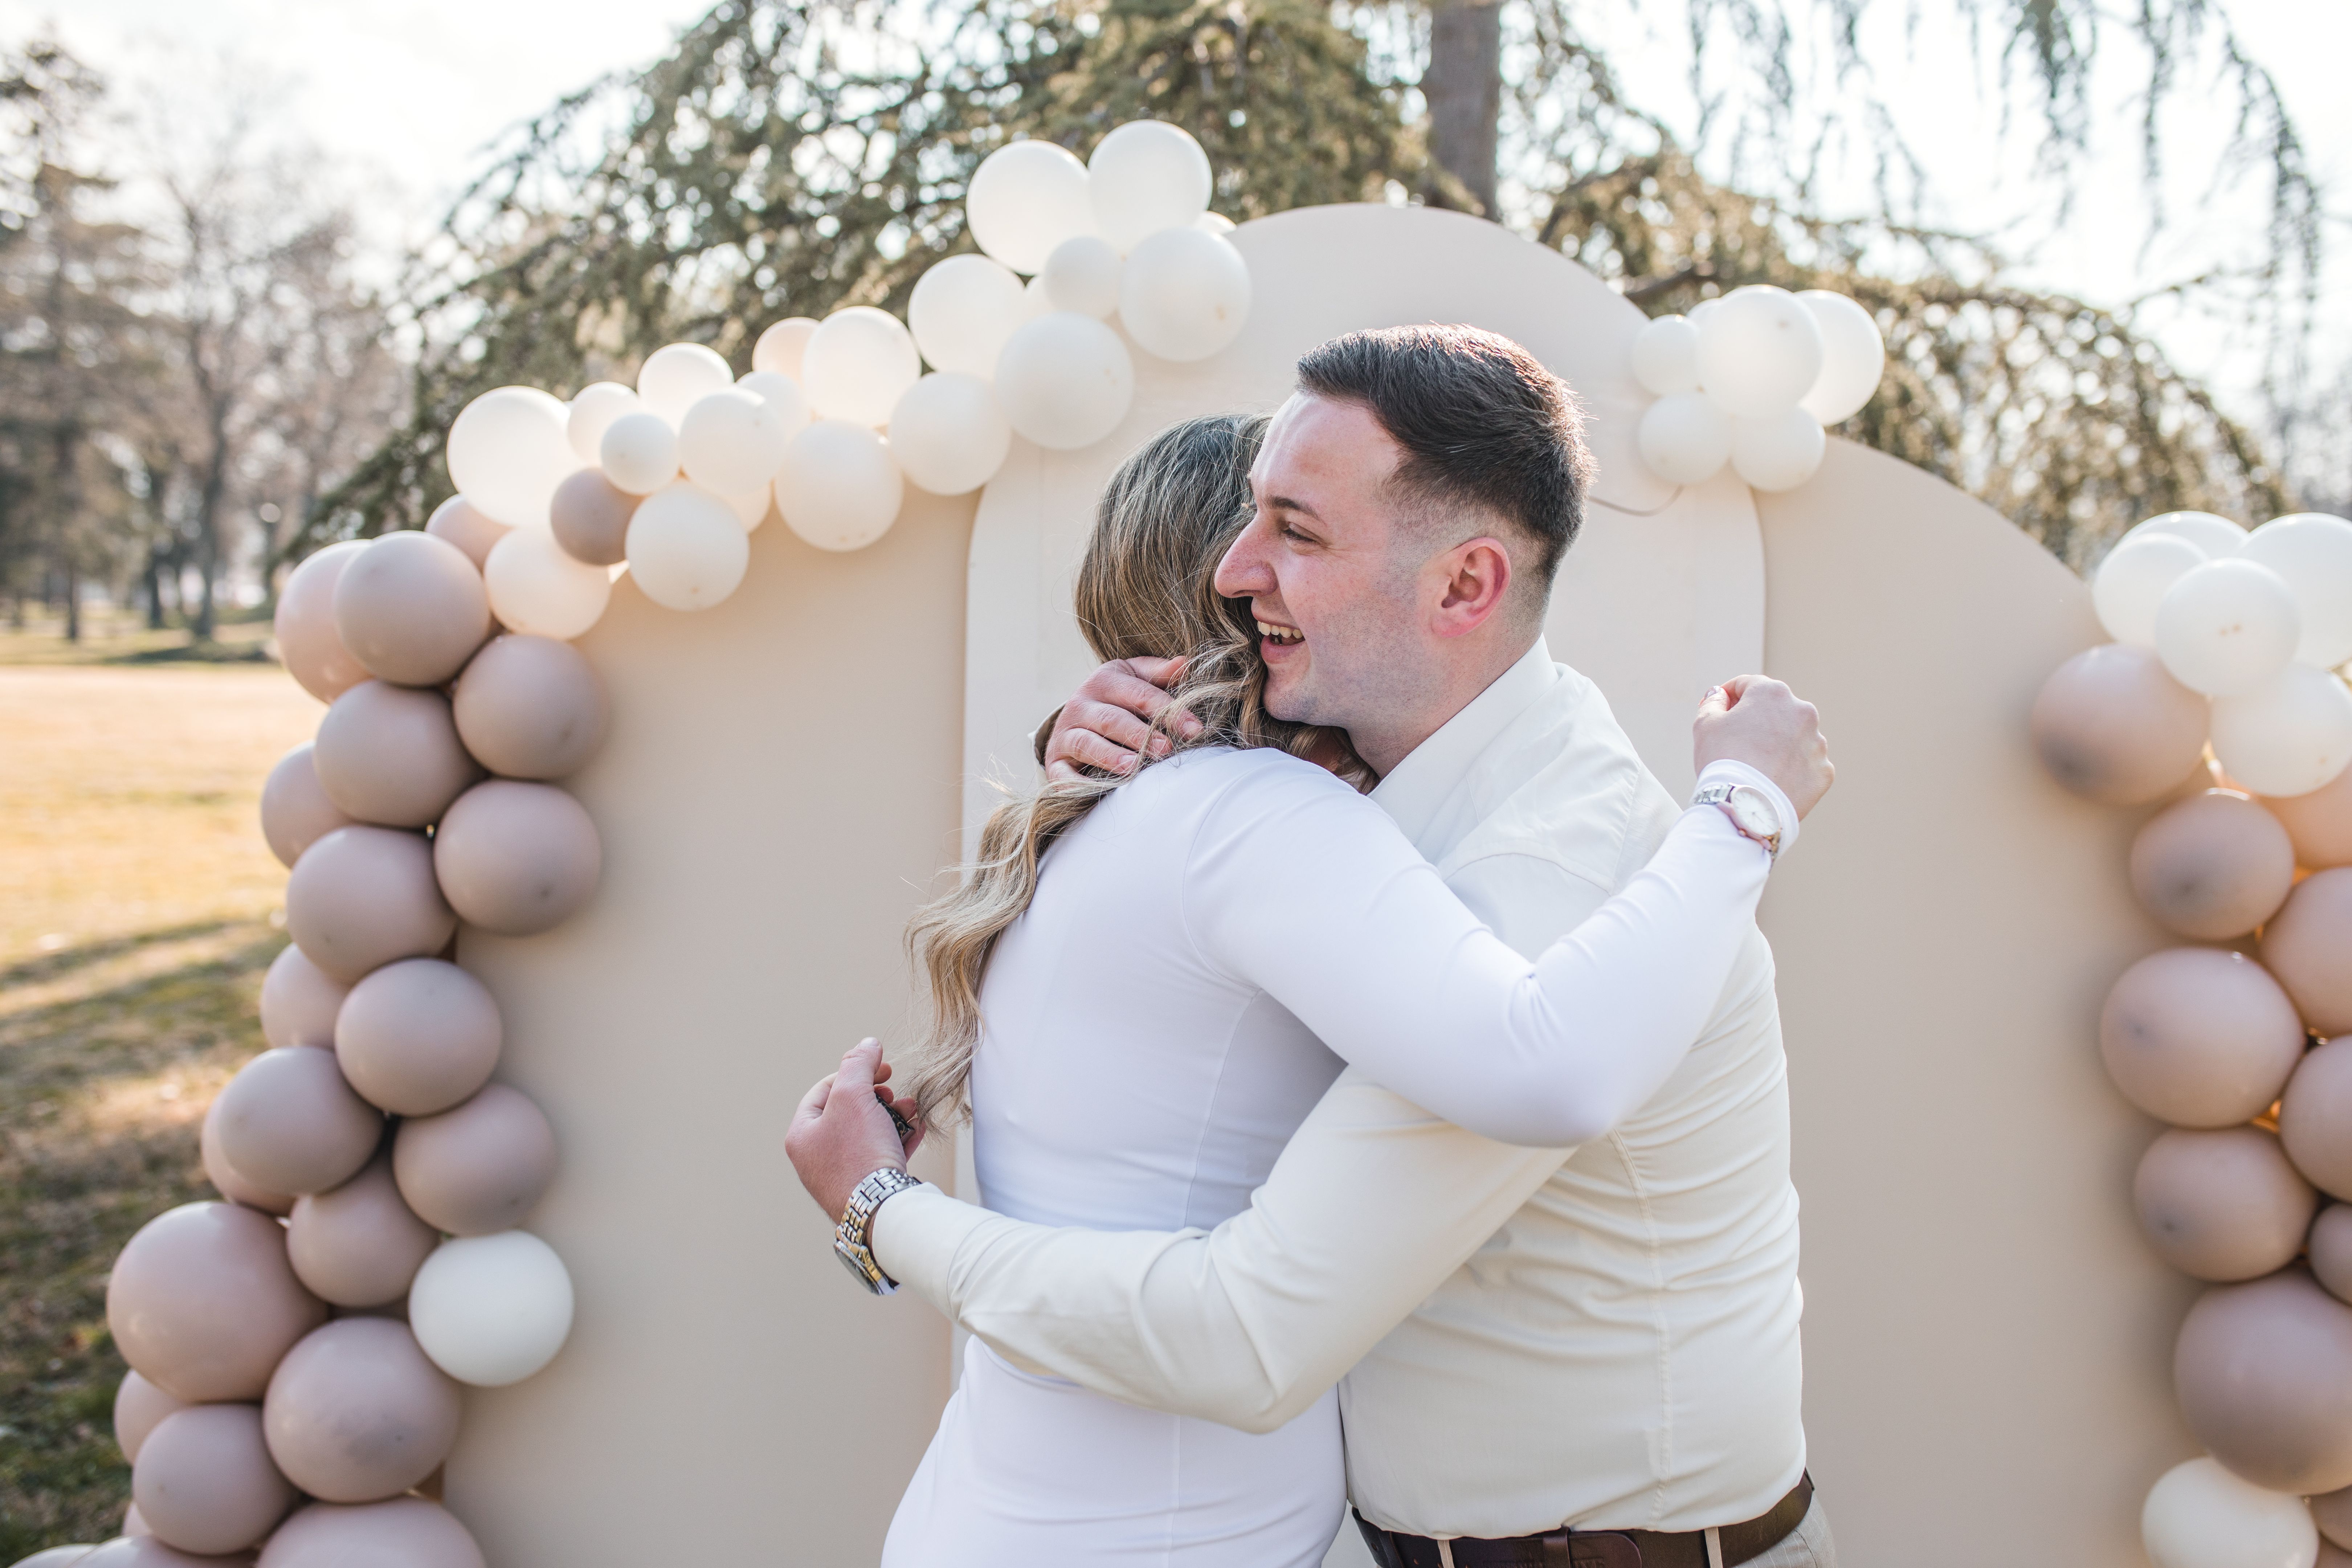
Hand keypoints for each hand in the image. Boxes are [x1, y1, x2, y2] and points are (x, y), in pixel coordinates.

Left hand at [785, 1038, 925, 1220]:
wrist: (881, 1209)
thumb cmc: (858, 1152)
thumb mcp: (854, 1095)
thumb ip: (858, 1064)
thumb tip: (867, 1044)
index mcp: (802, 1135)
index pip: (825, 1090)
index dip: (855, 1073)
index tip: (883, 1068)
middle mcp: (815, 1157)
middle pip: (848, 1112)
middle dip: (878, 1097)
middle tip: (894, 1094)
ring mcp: (840, 1175)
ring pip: (867, 1133)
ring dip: (892, 1116)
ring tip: (911, 1110)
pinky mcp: (864, 1188)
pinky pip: (880, 1156)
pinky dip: (897, 1139)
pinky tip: (916, 1129)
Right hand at [1042, 657, 1199, 781]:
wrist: (1074, 721)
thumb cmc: (1118, 700)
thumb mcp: (1135, 679)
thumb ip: (1159, 674)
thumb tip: (1184, 662)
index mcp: (1104, 681)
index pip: (1139, 694)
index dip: (1168, 710)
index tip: (1194, 729)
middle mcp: (1080, 704)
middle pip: (1112, 719)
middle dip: (1140, 735)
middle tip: (1166, 749)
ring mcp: (1065, 733)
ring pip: (1087, 743)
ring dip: (1110, 756)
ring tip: (1133, 766)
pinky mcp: (1055, 761)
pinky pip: (1062, 773)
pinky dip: (1076, 783)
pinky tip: (1097, 789)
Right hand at [1694, 675, 1834, 818]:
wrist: (1746, 808)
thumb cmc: (1723, 761)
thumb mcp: (1705, 724)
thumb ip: (1713, 702)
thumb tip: (1720, 695)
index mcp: (1773, 693)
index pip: (1748, 685)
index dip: (1729, 697)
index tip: (1720, 712)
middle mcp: (1802, 711)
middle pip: (1774, 710)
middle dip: (1756, 721)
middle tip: (1736, 743)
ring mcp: (1817, 742)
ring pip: (1792, 737)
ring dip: (1776, 744)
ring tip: (1755, 766)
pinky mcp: (1823, 770)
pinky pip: (1805, 764)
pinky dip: (1790, 769)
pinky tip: (1771, 780)